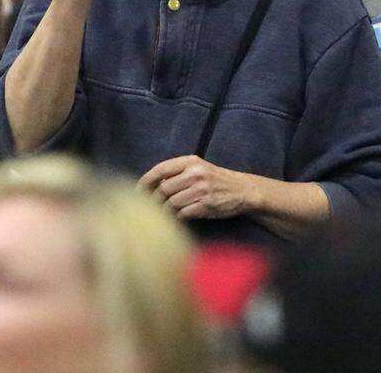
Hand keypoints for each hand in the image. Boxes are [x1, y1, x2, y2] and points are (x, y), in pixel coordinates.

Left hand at [139, 155, 255, 220]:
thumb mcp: (198, 168)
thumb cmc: (216, 180)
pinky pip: (182, 214)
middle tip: (148, 209)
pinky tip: (176, 219)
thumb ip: (177, 173)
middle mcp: (195, 173)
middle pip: (163, 189)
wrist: (243, 190)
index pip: (160, 169)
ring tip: (161, 215)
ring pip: (171, 203)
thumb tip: (149, 185)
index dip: (145, 181)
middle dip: (153, 200)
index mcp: (190, 161)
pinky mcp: (206, 205)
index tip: (137, 192)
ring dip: (164, 211)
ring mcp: (201, 190)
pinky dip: (176, 218)